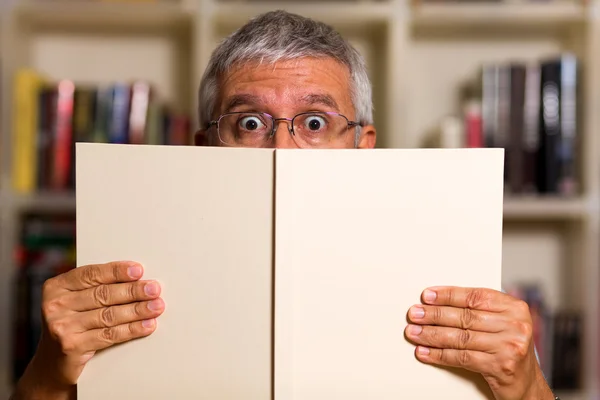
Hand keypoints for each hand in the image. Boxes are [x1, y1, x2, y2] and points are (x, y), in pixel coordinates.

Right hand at [13, 261, 164, 398]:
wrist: (52, 365)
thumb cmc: (73, 325)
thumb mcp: (76, 303)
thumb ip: (96, 288)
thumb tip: (137, 279)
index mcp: (56, 287)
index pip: (90, 274)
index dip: (116, 271)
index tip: (138, 270)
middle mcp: (55, 305)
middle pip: (102, 294)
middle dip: (132, 291)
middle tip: (154, 289)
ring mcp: (61, 327)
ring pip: (108, 315)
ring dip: (137, 310)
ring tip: (156, 306)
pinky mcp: (72, 346)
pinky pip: (109, 335)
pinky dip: (132, 329)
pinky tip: (147, 325)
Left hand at [404, 287, 553, 399]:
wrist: (527, 385)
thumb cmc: (509, 349)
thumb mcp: (502, 324)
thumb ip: (480, 310)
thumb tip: (438, 302)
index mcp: (515, 308)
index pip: (475, 296)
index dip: (448, 295)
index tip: (427, 296)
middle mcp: (515, 325)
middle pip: (465, 316)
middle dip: (434, 315)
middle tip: (414, 314)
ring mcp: (510, 346)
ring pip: (461, 337)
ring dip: (432, 335)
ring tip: (414, 332)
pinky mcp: (501, 366)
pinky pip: (462, 357)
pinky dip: (440, 355)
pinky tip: (425, 352)